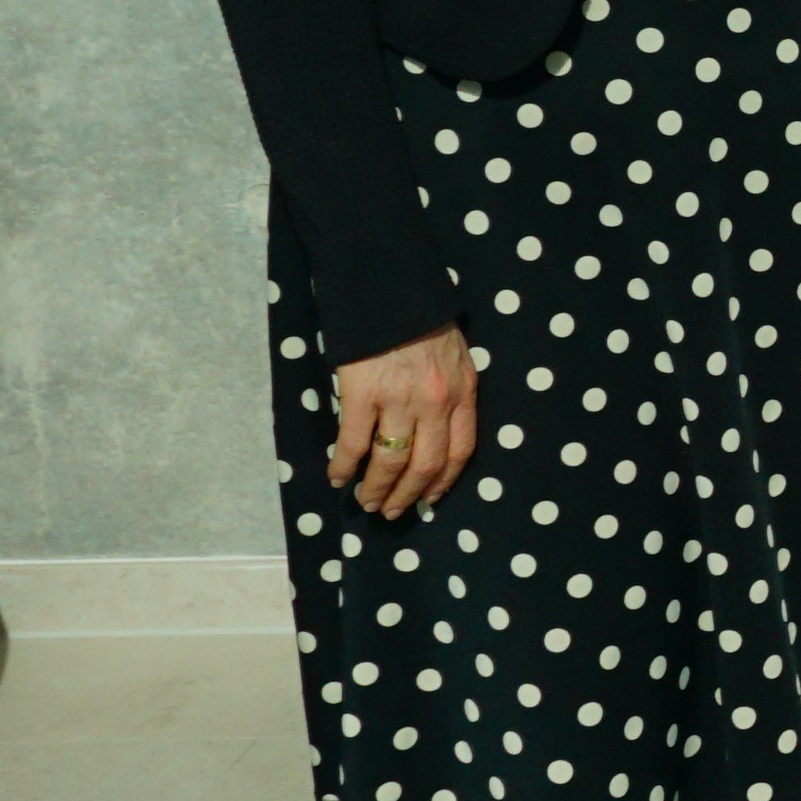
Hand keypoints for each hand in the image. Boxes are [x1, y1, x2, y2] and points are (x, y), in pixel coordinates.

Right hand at [323, 323, 477, 517]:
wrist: (390, 288)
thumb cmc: (422, 322)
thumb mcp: (455, 357)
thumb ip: (452, 392)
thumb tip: (439, 429)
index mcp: (463, 392)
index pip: (461, 451)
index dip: (444, 482)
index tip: (430, 500)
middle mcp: (436, 402)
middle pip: (426, 465)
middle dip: (408, 496)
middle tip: (391, 512)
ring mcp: (399, 399)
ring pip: (391, 461)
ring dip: (377, 488)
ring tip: (365, 502)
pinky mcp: (362, 394)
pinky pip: (353, 442)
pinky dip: (344, 465)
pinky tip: (337, 477)